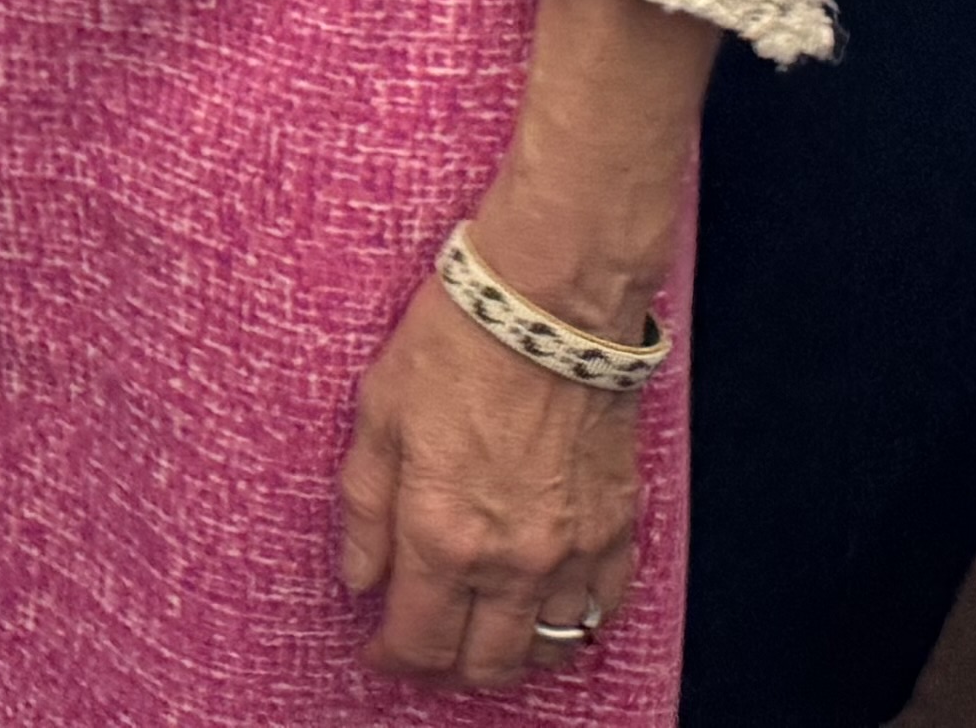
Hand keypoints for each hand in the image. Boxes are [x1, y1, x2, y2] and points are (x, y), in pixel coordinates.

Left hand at [338, 272, 644, 691]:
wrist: (549, 306)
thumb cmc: (454, 346)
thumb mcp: (376, 416)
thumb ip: (364, 509)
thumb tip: (359, 579)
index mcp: (442, 535)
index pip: (418, 643)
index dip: (392, 661)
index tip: (377, 654)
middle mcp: (511, 560)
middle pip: (484, 664)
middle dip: (446, 669)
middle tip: (424, 650)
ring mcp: (572, 551)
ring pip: (546, 648)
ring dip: (509, 653)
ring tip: (479, 633)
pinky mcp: (616, 529)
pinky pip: (600, 609)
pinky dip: (571, 624)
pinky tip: (544, 608)